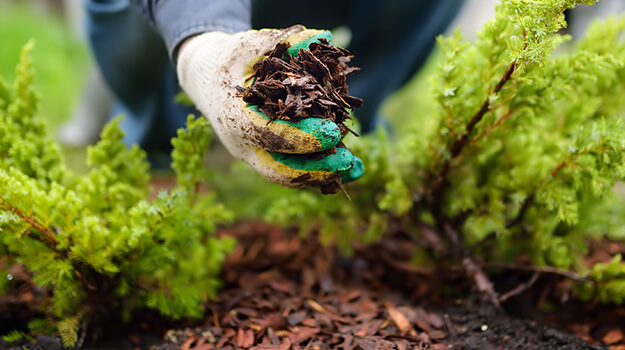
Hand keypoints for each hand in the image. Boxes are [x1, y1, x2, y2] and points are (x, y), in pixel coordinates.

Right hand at [176, 25, 362, 188]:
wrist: (206, 79)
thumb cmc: (230, 59)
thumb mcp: (252, 45)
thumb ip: (285, 41)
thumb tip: (322, 38)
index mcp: (235, 117)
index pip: (269, 135)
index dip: (302, 137)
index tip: (333, 132)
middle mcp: (242, 144)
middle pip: (279, 170)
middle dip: (315, 170)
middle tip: (348, 162)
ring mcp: (253, 155)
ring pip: (288, 176)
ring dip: (323, 176)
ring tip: (356, 169)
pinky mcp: (265, 157)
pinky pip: (293, 171)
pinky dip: (320, 173)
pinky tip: (349, 170)